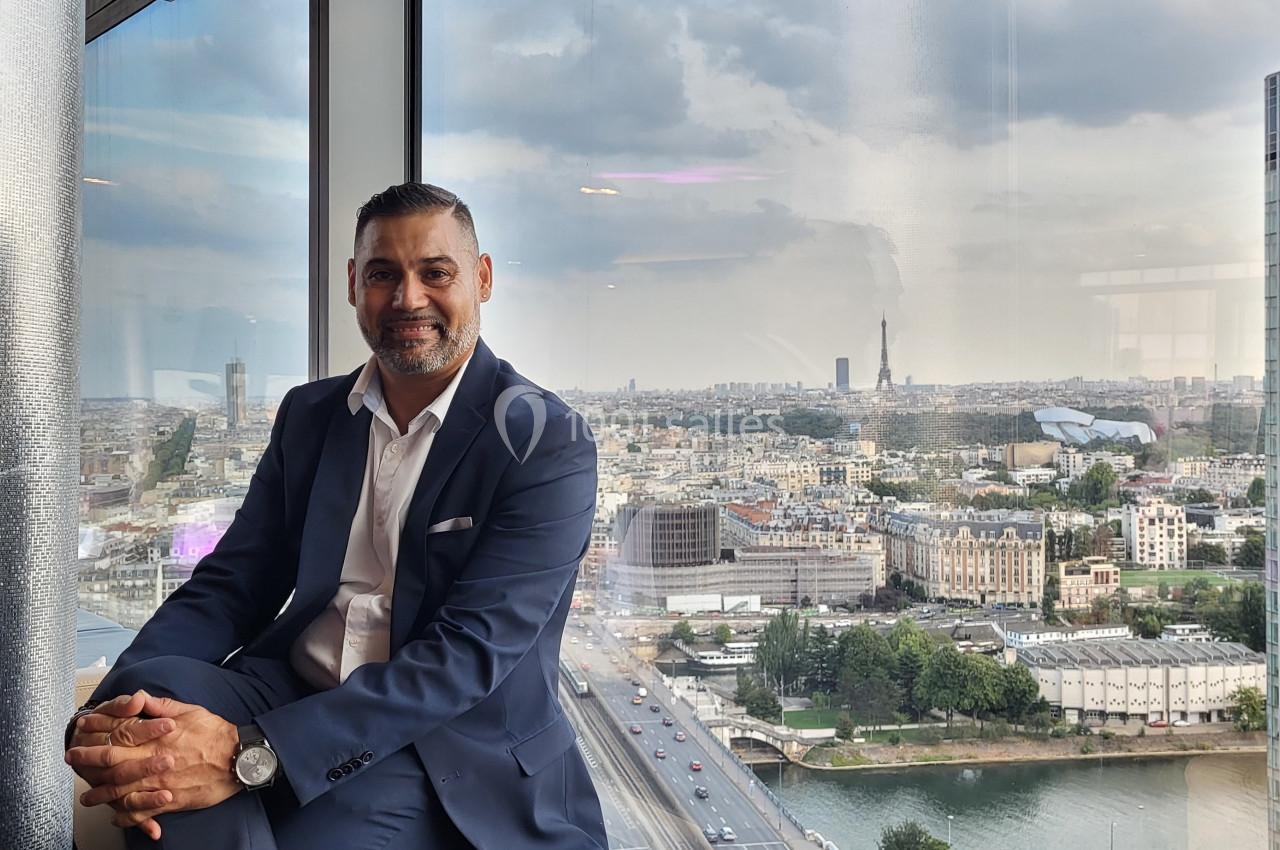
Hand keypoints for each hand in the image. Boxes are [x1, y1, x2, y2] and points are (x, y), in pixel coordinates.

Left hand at [68, 694, 241, 839]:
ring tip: (89, 797)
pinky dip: (127, 817)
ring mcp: (161, 783)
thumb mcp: (190, 711)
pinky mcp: (172, 801)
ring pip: (123, 792)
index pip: (118, 735)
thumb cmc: (217, 733)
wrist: (240, 758)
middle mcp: (155, 761)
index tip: (82, 731)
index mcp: (158, 738)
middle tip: (74, 761)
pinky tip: (118, 817)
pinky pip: (143, 812)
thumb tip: (138, 697)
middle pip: (113, 764)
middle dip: (89, 762)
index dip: (96, 733)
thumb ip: (160, 706)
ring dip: (101, 795)